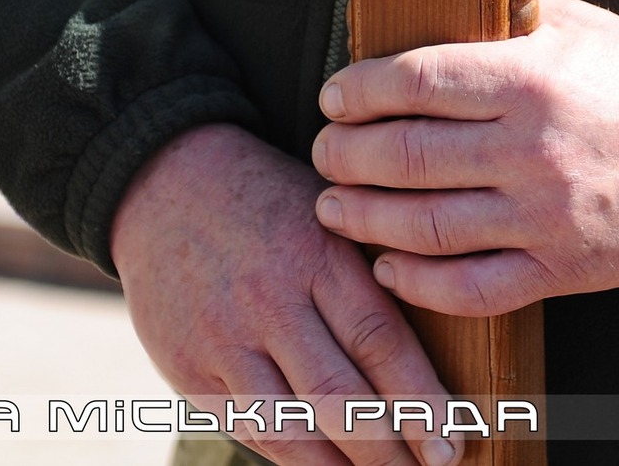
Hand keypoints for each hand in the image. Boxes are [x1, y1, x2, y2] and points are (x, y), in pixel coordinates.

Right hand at [110, 123, 459, 465]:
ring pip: (292, 427)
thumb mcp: (326, 214)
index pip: (380, 342)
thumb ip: (368, 276)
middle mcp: (269, 300)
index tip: (455, 440)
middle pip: (340, 396)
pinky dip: (294, 456)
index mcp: (315, 254)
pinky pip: (249, 428)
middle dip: (393, 447)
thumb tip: (428, 363)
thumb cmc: (269, 202)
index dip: (423, 401)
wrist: (163, 181)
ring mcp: (223, 340)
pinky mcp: (188, 369)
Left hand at [312, 0, 618, 317]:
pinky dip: (419, 284)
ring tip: (335, 206)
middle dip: (345, 156)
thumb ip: (503, 17)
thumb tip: (431, 3)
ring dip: (364, 219)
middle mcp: (530, 150)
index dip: (358, 91)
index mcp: (529, 79)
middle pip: (405, 158)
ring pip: (425, 228)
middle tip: (323, 151)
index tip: (334, 95)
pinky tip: (389, 267)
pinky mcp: (561, 270)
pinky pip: (472, 289)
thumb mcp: (573, 25)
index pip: (414, 83)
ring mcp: (544, 217)